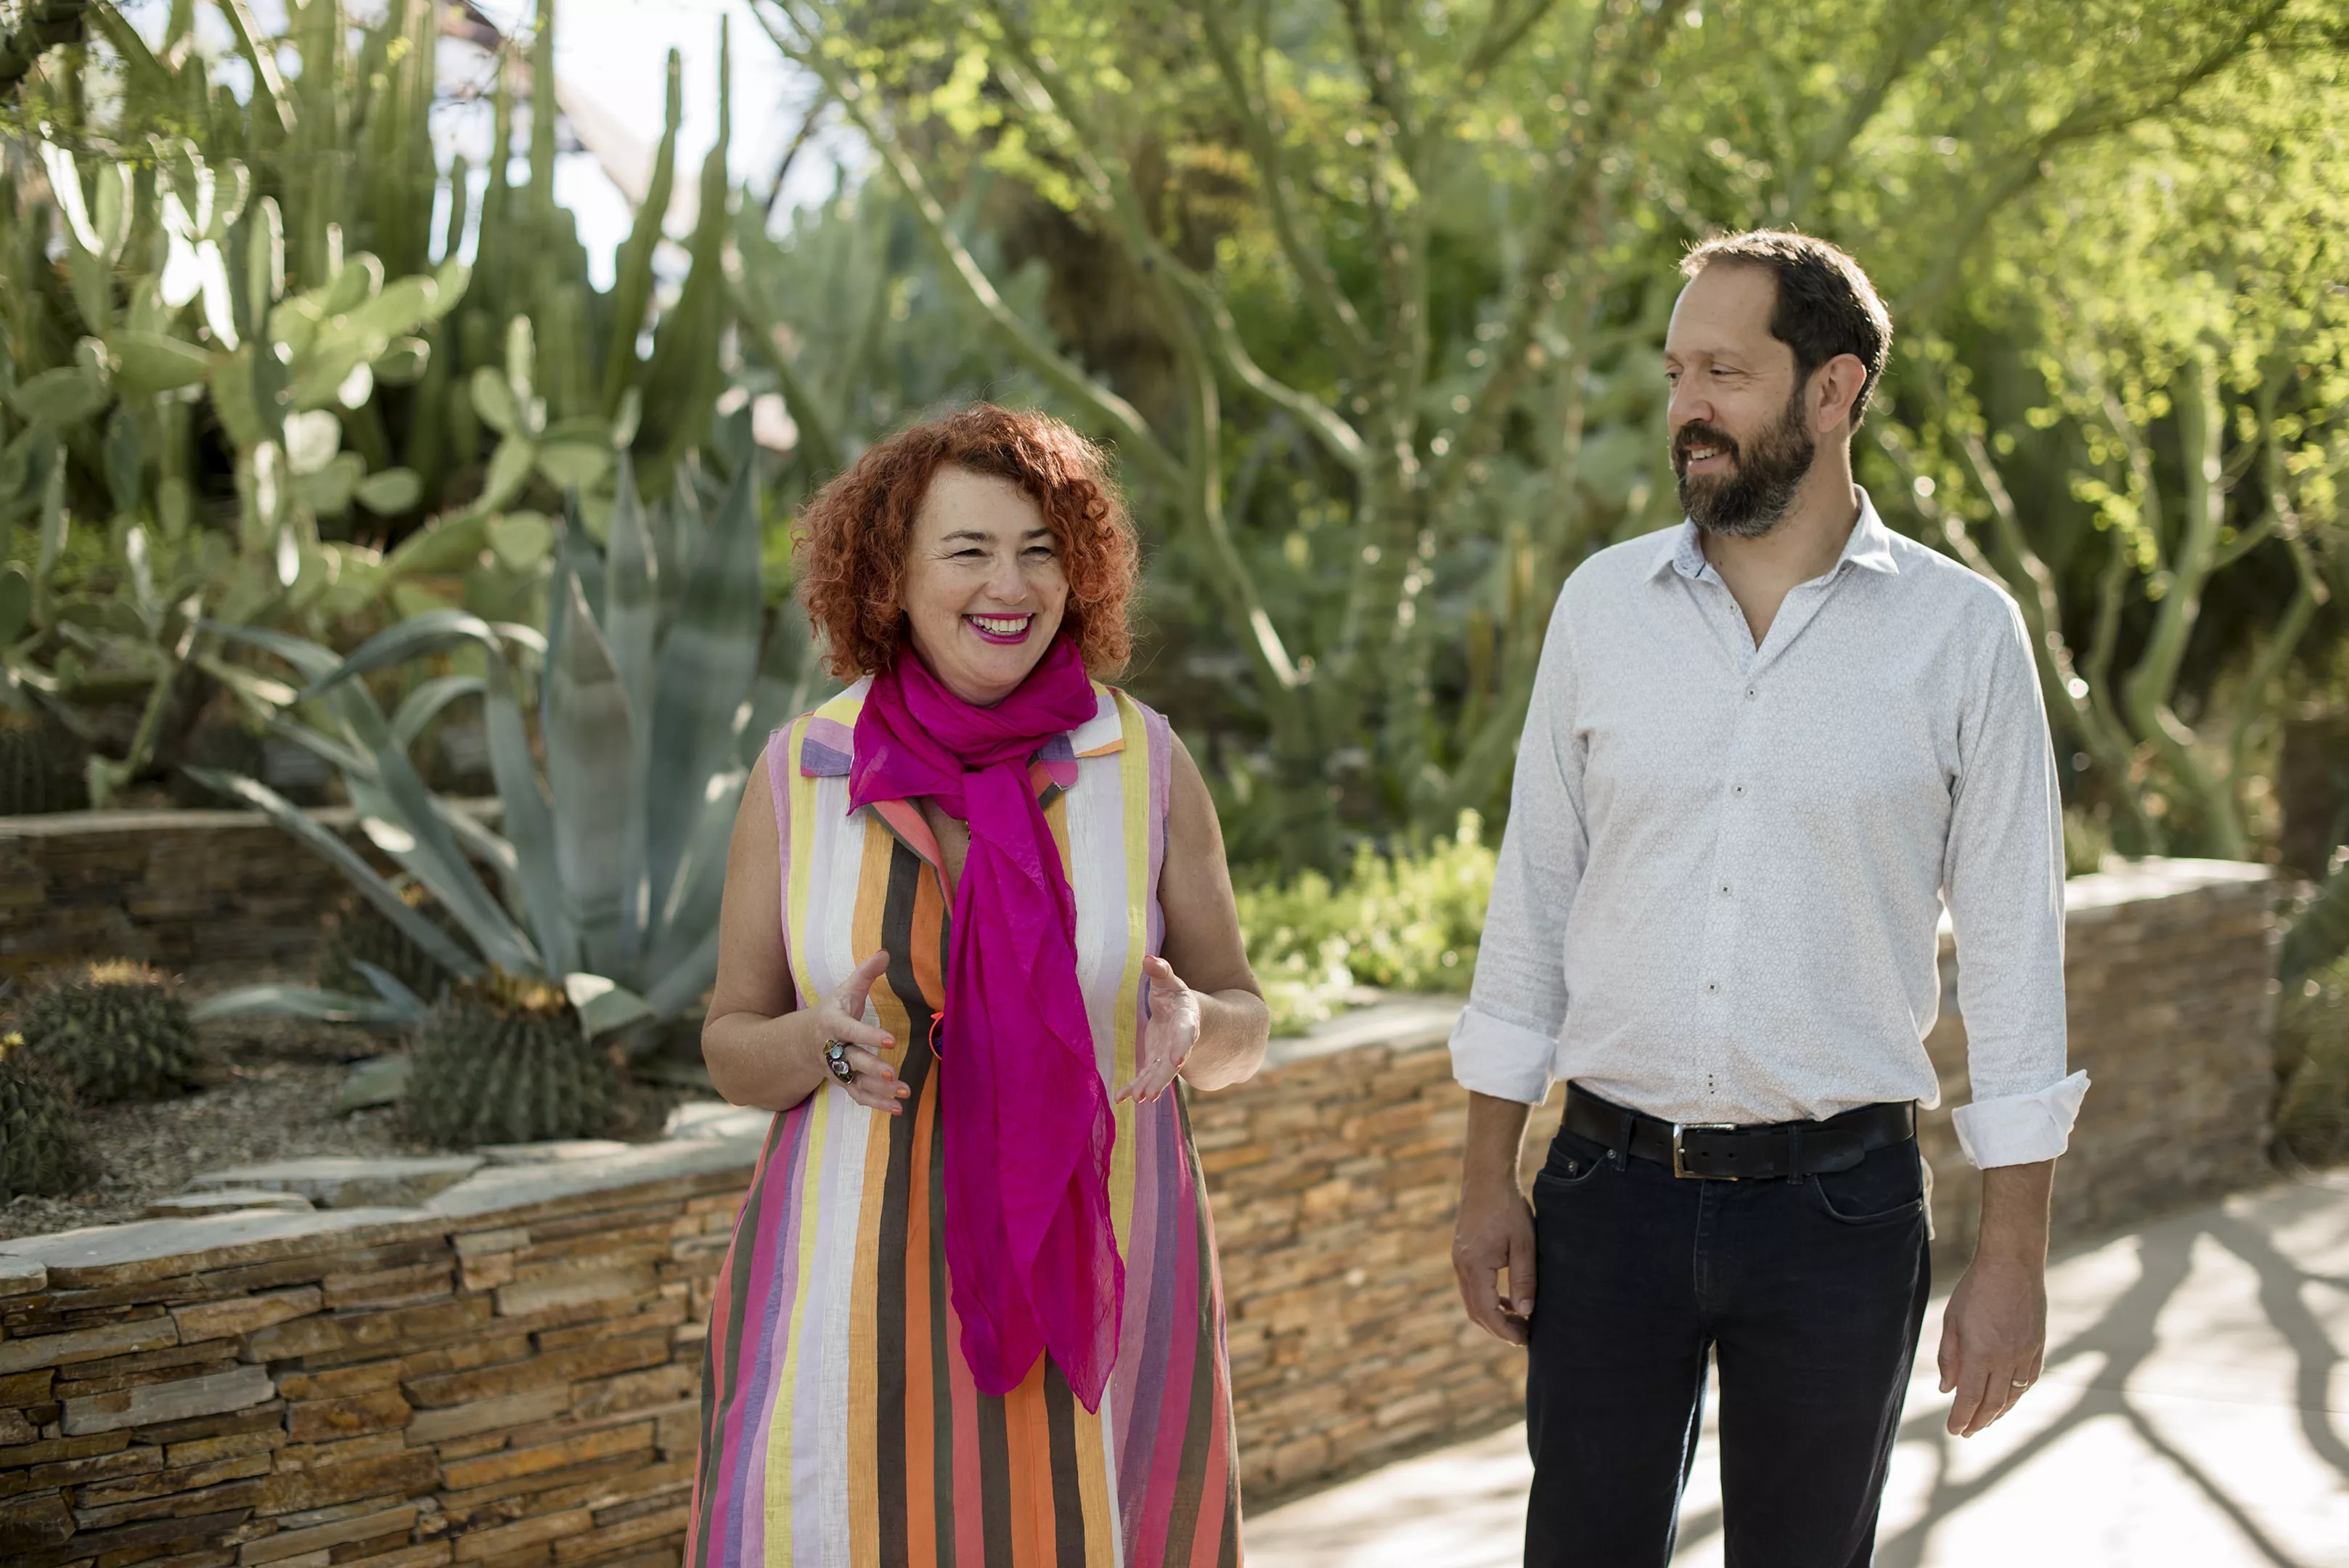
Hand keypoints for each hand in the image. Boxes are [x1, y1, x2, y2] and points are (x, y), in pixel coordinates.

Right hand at [811, 951, 908, 1115]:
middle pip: (851, 1061)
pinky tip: (898, 1108)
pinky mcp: (844, 1083)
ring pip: (856, 1083)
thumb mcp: (845, 990)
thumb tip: (886, 952)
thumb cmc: (832, 1011)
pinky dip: (877, 1104)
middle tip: (892, 1074)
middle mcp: (832, 1050)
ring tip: (904, 1092)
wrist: (805, 1040)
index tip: (891, 1040)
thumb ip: (865, 973)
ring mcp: (838, 1070)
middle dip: (870, 1068)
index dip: (868, 1035)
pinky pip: (859, 1096)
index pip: (850, 1031)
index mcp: (832, 1024)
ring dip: (879, 1091)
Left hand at [1115, 954, 1198, 1103]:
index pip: (1187, 1034)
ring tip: (1137, 1099)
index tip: (1177, 1061)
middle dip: (1161, 1078)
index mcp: (1187, 1021)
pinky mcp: (1156, 1062)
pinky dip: (1134, 1087)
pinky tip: (1121, 1098)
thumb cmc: (1176, 995)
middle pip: (1171, 1064)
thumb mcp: (1170, 982)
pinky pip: (1146, 1077)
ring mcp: (1167, 1056)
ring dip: (1148, 1087)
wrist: (1185, 1014)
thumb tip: (1148, 958)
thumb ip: (1161, 971)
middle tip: (1150, 1093)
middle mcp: (1179, 1043)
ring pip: (1158, 1075)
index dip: (1182, 1047)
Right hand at [1452, 1176, 1536, 1346]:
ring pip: (1472, 1301)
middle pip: (1476, 1312)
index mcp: (1475, 1266)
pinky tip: (1507, 1300)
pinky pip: (1472, 1287)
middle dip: (1499, 1329)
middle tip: (1524, 1337)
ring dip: (1493, 1315)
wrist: (1486, 1179)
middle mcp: (1461, 1266)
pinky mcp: (1463, 1254)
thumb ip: (1524, 1279)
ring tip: (1519, 1322)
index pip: (1487, 1312)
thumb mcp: (1523, 1244)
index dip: (1505, 1331)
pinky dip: (1488, 1300)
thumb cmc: (1508, 1208)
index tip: (1525, 1340)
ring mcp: (1459, 1260)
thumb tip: (1525, 1311)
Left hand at [1938, 1252, 2046, 1435]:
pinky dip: (2017, 1395)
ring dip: (1998, 1413)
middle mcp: (2005, 1359)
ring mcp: (2025, 1355)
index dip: (1961, 1418)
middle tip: (1967, 1432)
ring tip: (1985, 1422)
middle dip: (1978, 1421)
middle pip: (1992, 1403)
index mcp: (1980, 1354)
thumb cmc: (1975, 1290)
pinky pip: (2028, 1380)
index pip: (1969, 1398)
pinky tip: (2008, 1400)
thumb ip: (1949, 1357)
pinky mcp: (2037, 1347)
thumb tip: (1947, 1390)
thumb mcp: (1952, 1321)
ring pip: (2012, 1396)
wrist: (2012, 1266)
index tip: (1953, 1430)